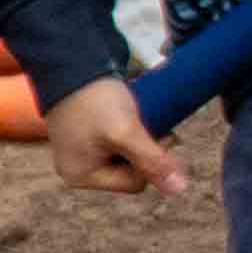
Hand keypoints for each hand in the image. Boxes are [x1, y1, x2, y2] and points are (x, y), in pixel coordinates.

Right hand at [46, 76, 186, 197]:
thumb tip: (179, 190)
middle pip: (131, 170)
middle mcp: (78, 168)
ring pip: (127, 155)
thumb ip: (152, 161)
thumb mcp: (126, 132)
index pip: (135, 183)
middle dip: (146, 149)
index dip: (152, 160)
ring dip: (140, 138)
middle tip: (151, 124)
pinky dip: (130, 130)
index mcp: (81, 175)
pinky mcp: (87, 134)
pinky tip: (131, 114)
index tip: (157, 133)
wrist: (71, 62)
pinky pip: (118, 141)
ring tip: (139, 117)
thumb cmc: (94, 100)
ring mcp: (81, 151)